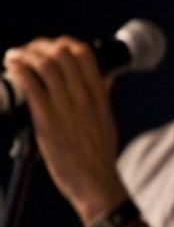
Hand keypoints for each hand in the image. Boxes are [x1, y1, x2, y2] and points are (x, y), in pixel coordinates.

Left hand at [4, 36, 128, 223]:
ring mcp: (66, 108)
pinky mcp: (47, 120)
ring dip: (26, 54)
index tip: (51, 48)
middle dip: (40, 46)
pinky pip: (31, 86)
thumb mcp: (107, 121)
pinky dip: (18, 70)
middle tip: (28, 52)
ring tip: (15, 57)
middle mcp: (84, 98)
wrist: (95, 182)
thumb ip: (103, 96)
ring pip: (46, 64)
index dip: (64, 44)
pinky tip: (12, 67)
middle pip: (63, 54)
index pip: (85, 55)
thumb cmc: (99, 156)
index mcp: (99, 97)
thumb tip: (107, 77)